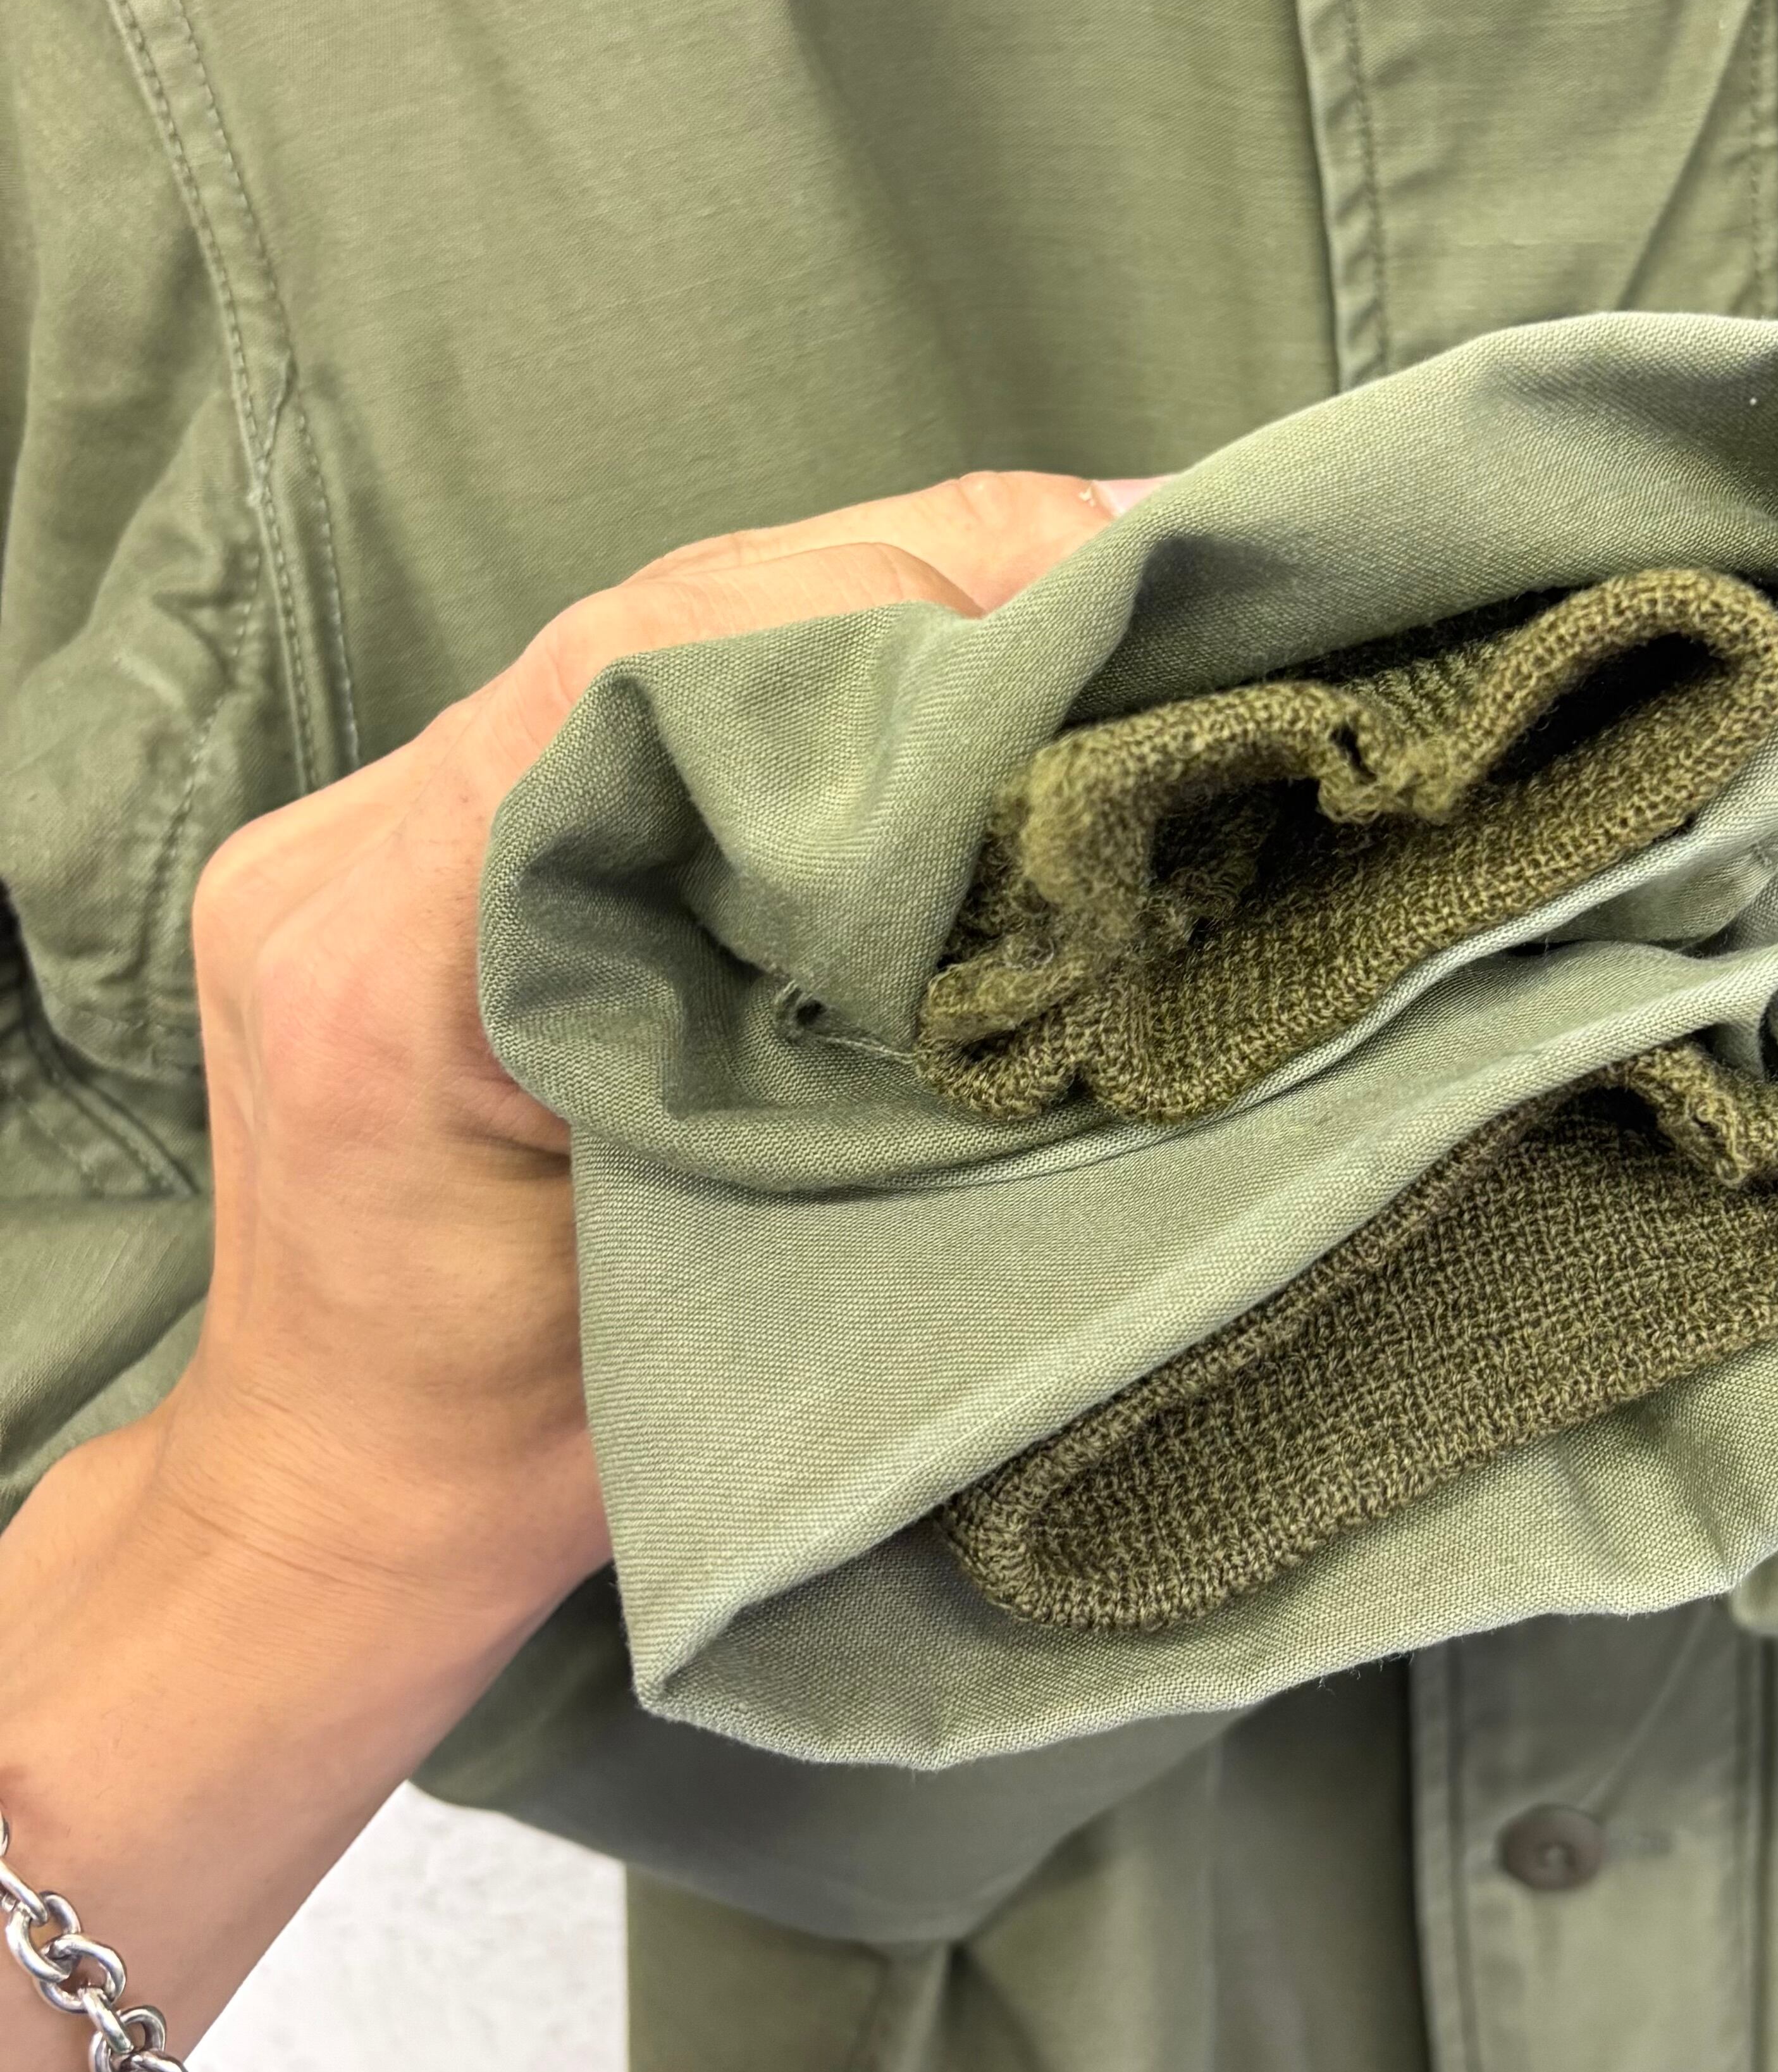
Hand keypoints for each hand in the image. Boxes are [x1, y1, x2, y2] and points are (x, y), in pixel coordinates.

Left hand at [0, 470, 1152, 2071]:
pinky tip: (937, 665)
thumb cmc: (554, 1450)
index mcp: (405, 970)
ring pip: (654, 640)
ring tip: (1074, 601)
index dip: (900, 615)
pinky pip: (621, 700)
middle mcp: (346, 854)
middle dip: (920, 581)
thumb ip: (874, 1073)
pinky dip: (796, 670)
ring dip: (872, 613)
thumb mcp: (741, 1286)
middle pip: (667, 623)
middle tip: (1138, 578)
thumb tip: (1076, 881)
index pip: (662, 684)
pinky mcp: (392, 828)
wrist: (352, 1493)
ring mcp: (351, 825)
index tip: (1109, 606)